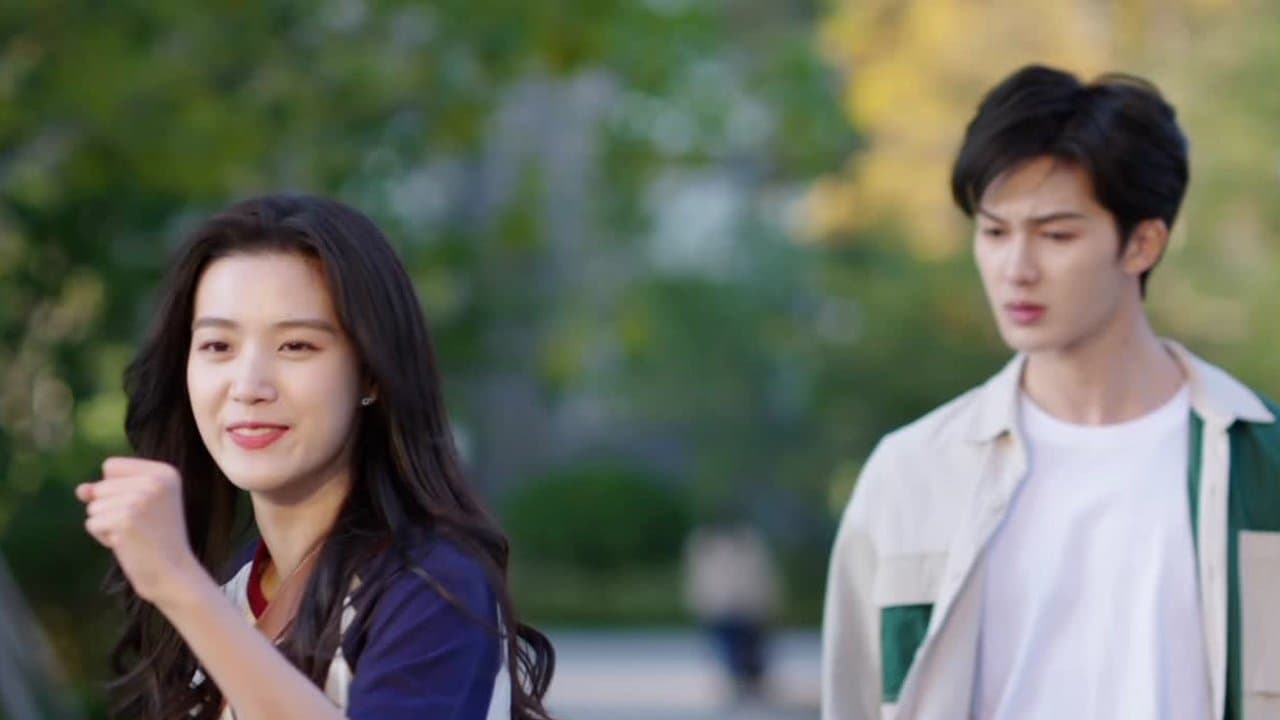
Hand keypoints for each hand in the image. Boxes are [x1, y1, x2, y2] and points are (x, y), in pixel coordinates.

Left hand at [76, 457, 203, 607]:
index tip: (143, 507)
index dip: (116, 490)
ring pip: (93, 506)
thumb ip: (107, 489)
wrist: (173, 572)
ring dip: (106, 524)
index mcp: (165, 472)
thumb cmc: (156, 538)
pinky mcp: (125, 520)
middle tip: (139, 525)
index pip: (112, 466)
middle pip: (100, 486)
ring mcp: (140, 500)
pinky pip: (92, 523)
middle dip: (110, 509)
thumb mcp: (138, 504)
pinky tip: (127, 544)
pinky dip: (103, 537)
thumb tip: (81, 490)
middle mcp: (155, 481)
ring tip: (133, 535)